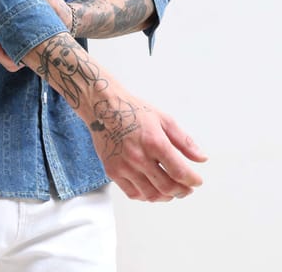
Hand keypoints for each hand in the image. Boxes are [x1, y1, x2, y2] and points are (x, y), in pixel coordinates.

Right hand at [86, 91, 207, 201]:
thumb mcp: (163, 119)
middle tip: (186, 189)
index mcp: (154, 142)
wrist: (103, 107)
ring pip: (151, 195)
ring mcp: (124, 166)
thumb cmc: (132, 111)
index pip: (180, 172)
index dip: (192, 180)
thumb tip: (201, 157)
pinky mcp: (112, 171)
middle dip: (182, 191)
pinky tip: (152, 189)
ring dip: (166, 196)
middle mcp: (139, 157)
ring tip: (171, 191)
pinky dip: (146, 196)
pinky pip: (133, 194)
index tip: (197, 181)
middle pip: (167, 187)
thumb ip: (184, 141)